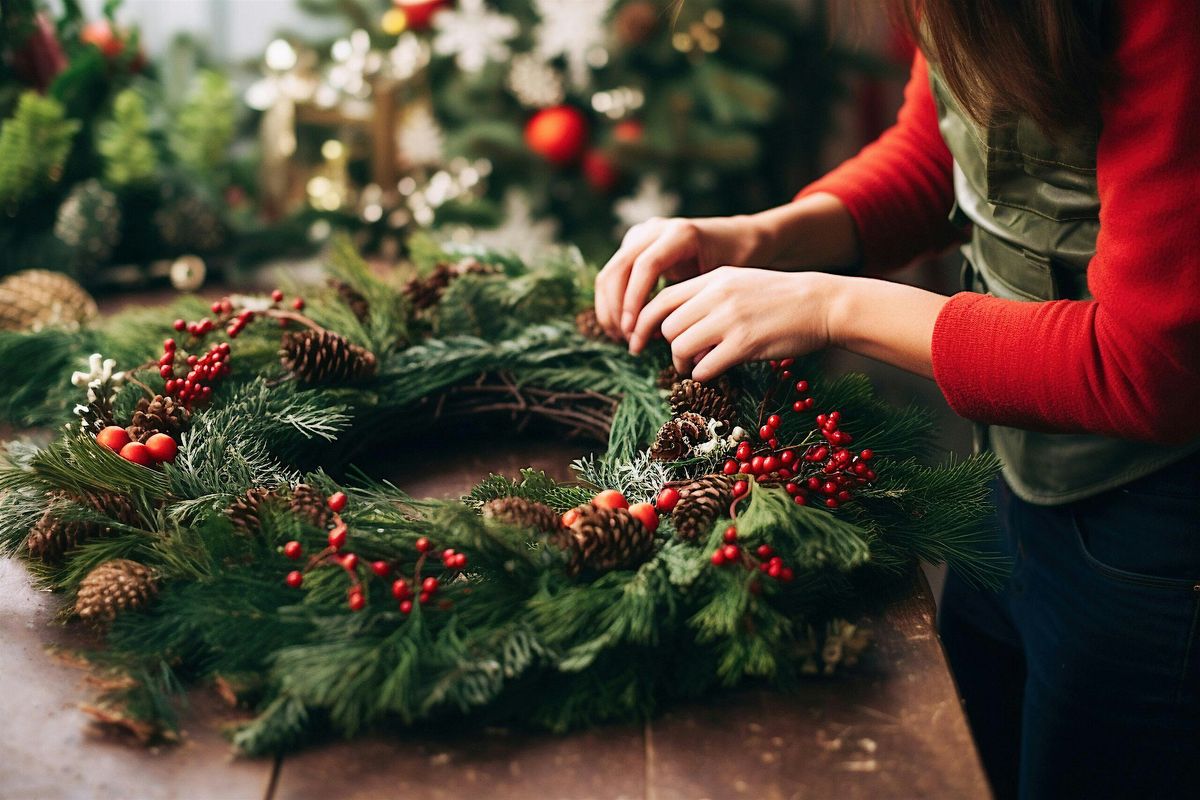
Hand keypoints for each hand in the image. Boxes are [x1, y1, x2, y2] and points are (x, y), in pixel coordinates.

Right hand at [593, 215, 763, 340]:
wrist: (734, 239)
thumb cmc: (733, 264)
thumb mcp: (717, 281)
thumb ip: (690, 302)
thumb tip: (662, 336)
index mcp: (679, 235)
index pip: (645, 266)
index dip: (634, 300)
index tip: (632, 330)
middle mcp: (655, 229)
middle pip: (618, 268)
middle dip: (616, 308)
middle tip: (625, 339)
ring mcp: (641, 235)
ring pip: (609, 272)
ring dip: (609, 308)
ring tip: (622, 337)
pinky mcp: (633, 245)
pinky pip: (612, 275)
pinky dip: (612, 302)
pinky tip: (621, 326)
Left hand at [628, 267, 840, 382]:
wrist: (821, 304)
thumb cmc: (780, 298)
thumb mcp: (739, 283)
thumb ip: (707, 296)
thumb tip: (674, 324)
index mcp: (714, 279)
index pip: (662, 299)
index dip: (645, 323)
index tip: (639, 339)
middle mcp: (717, 296)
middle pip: (668, 326)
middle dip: (669, 345)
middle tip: (682, 356)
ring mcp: (730, 319)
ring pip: (681, 346)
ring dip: (684, 362)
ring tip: (696, 365)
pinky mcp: (744, 344)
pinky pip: (704, 366)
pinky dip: (702, 374)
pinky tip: (714, 371)